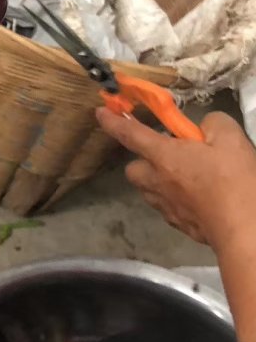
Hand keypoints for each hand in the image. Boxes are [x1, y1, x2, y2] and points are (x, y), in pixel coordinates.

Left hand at [97, 107, 255, 247]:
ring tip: (186, 176)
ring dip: (159, 180)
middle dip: (143, 159)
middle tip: (169, 153)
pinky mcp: (178, 225)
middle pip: (133, 169)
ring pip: (149, 190)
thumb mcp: (230, 138)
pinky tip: (197, 197)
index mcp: (164, 156)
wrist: (243, 229)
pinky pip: (167, 206)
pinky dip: (175, 198)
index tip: (100, 113)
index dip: (112, 121)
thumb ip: (212, 124)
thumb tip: (203, 128)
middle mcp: (157, 182)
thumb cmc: (234, 180)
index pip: (130, 134)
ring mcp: (165, 207)